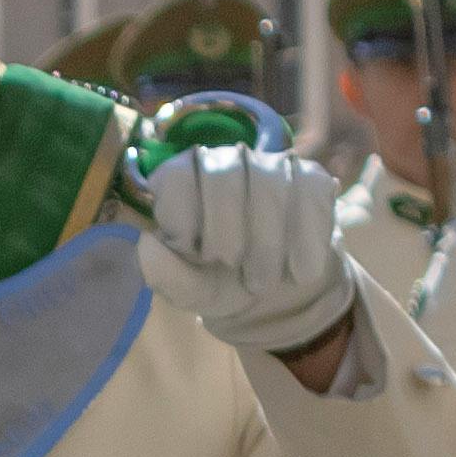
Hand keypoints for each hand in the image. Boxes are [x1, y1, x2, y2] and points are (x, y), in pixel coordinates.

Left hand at [141, 139, 362, 358]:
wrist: (279, 295)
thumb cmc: (223, 283)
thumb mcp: (191, 290)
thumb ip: (164, 273)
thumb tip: (145, 243)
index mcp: (184, 180)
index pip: (177, 176)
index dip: (186, 220)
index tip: (198, 256)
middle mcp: (224, 160)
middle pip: (224, 175)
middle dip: (228, 234)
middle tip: (232, 268)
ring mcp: (270, 163)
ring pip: (269, 183)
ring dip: (266, 243)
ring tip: (263, 280)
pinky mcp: (309, 177)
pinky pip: (310, 193)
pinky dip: (305, 238)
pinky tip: (299, 271)